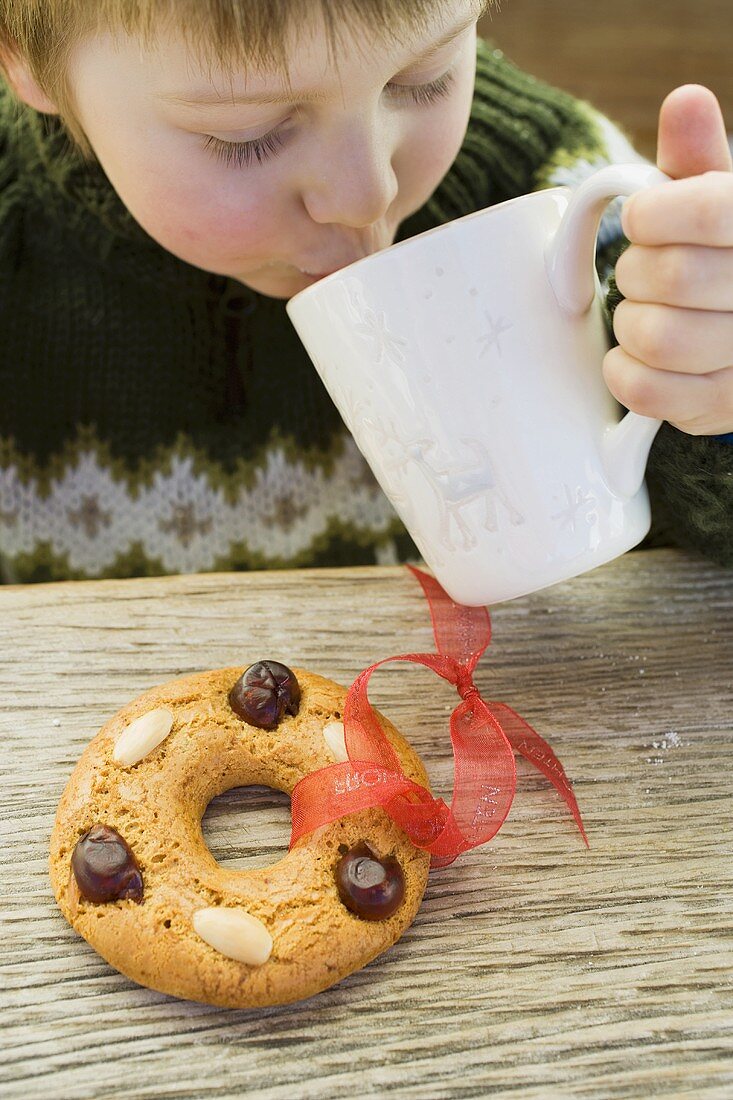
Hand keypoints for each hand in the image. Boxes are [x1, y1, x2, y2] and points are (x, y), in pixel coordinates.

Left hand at [605, 85, 732, 434]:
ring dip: (632, 323)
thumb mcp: (717, 201)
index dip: (654, 215)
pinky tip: (637, 355)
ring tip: (646, 313)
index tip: (642, 220)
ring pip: (658, 337)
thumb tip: (684, 101)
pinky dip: (624, 369)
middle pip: (673, 276)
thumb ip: (696, 158)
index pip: (707, 211)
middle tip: (645, 272)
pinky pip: (646, 391)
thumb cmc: (721, 258)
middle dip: (638, 271)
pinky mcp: (721, 407)